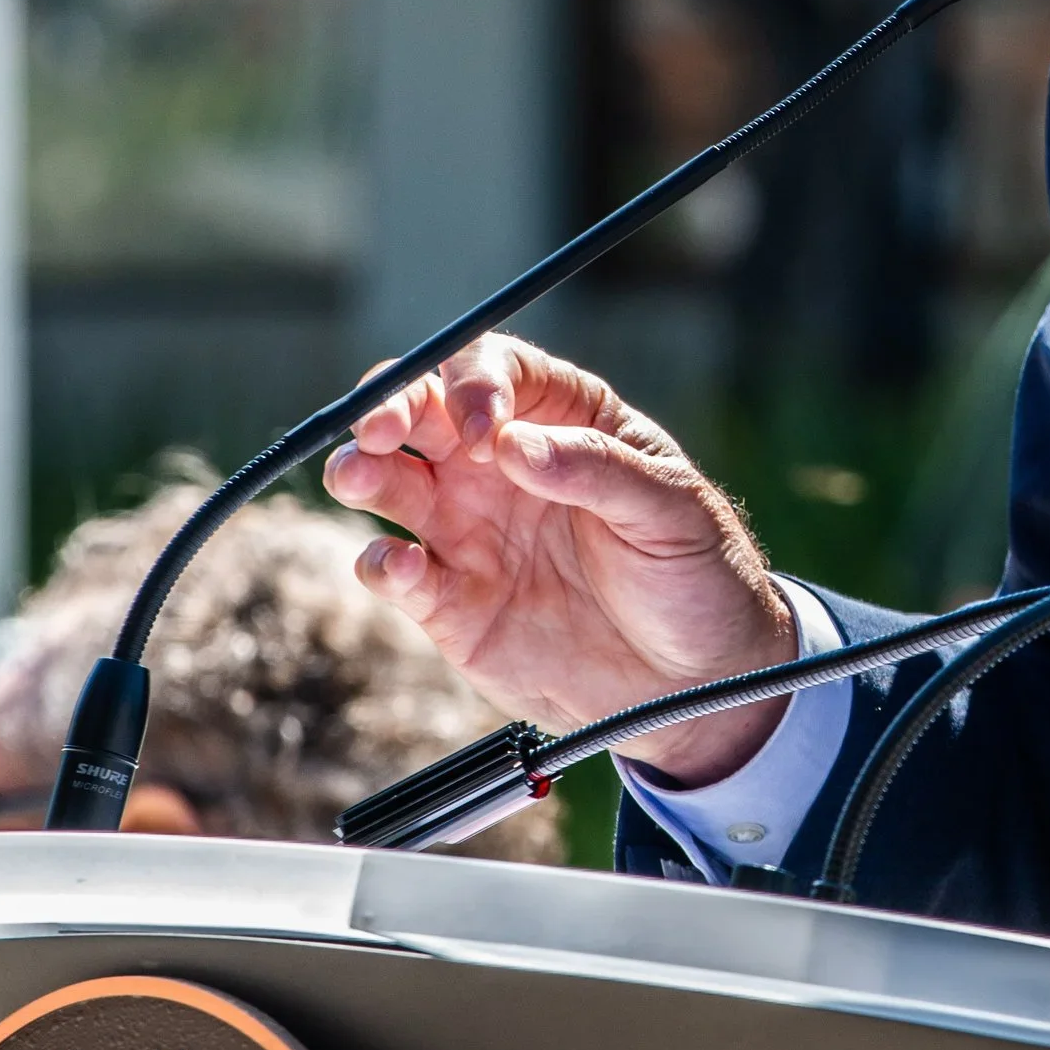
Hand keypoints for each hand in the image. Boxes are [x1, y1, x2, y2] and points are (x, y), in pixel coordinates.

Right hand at [323, 334, 794, 785]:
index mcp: (561, 419)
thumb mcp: (671, 510)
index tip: (484, 431)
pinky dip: (383, 565)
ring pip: (389, 481)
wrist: (694, 680)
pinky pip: (395, 572)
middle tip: (375, 430)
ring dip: (360, 471)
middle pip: (421, 411)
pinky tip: (401, 566)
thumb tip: (516, 444)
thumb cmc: (695, 573)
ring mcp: (469, 529)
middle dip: (387, 407)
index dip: (474, 384)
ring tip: (354, 476)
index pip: (495, 369)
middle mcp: (500, 465)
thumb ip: (597, 470)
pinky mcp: (451, 601)